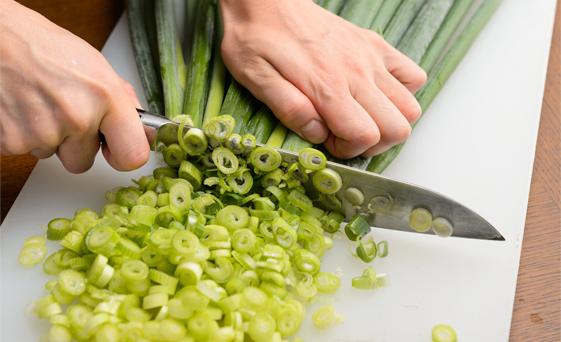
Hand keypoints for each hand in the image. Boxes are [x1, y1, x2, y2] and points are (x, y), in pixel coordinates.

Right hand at [0, 0, 149, 172]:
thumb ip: (122, 102)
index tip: (116, 151)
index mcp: (106, 97)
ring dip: (49, 138)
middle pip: (84, 162)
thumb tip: (144, 131)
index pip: (133, 155)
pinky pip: (26, 151)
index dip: (123, 157)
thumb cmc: (45, 48)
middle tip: (63, 112)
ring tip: (40, 103)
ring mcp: (44, 132)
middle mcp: (78, 117)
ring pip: (54, 156)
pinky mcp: (12, 141)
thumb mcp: (96, 66)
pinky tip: (23, 108)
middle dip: (75, 145)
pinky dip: (23, 135)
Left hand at [218, 0, 426, 158]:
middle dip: (373, 144)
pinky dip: (402, 93)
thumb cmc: (256, 39)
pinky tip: (374, 95)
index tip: (329, 141)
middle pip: (397, 127)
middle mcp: (357, 72)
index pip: (365, 135)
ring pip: (410, 107)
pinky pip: (413, 75)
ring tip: (360, 119)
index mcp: (327, 86)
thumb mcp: (255, 78)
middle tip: (345, 135)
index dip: (348, 150)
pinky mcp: (375, 45)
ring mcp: (371, 57)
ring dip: (389, 123)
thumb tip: (317, 133)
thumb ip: (288, 109)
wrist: (266, 1)